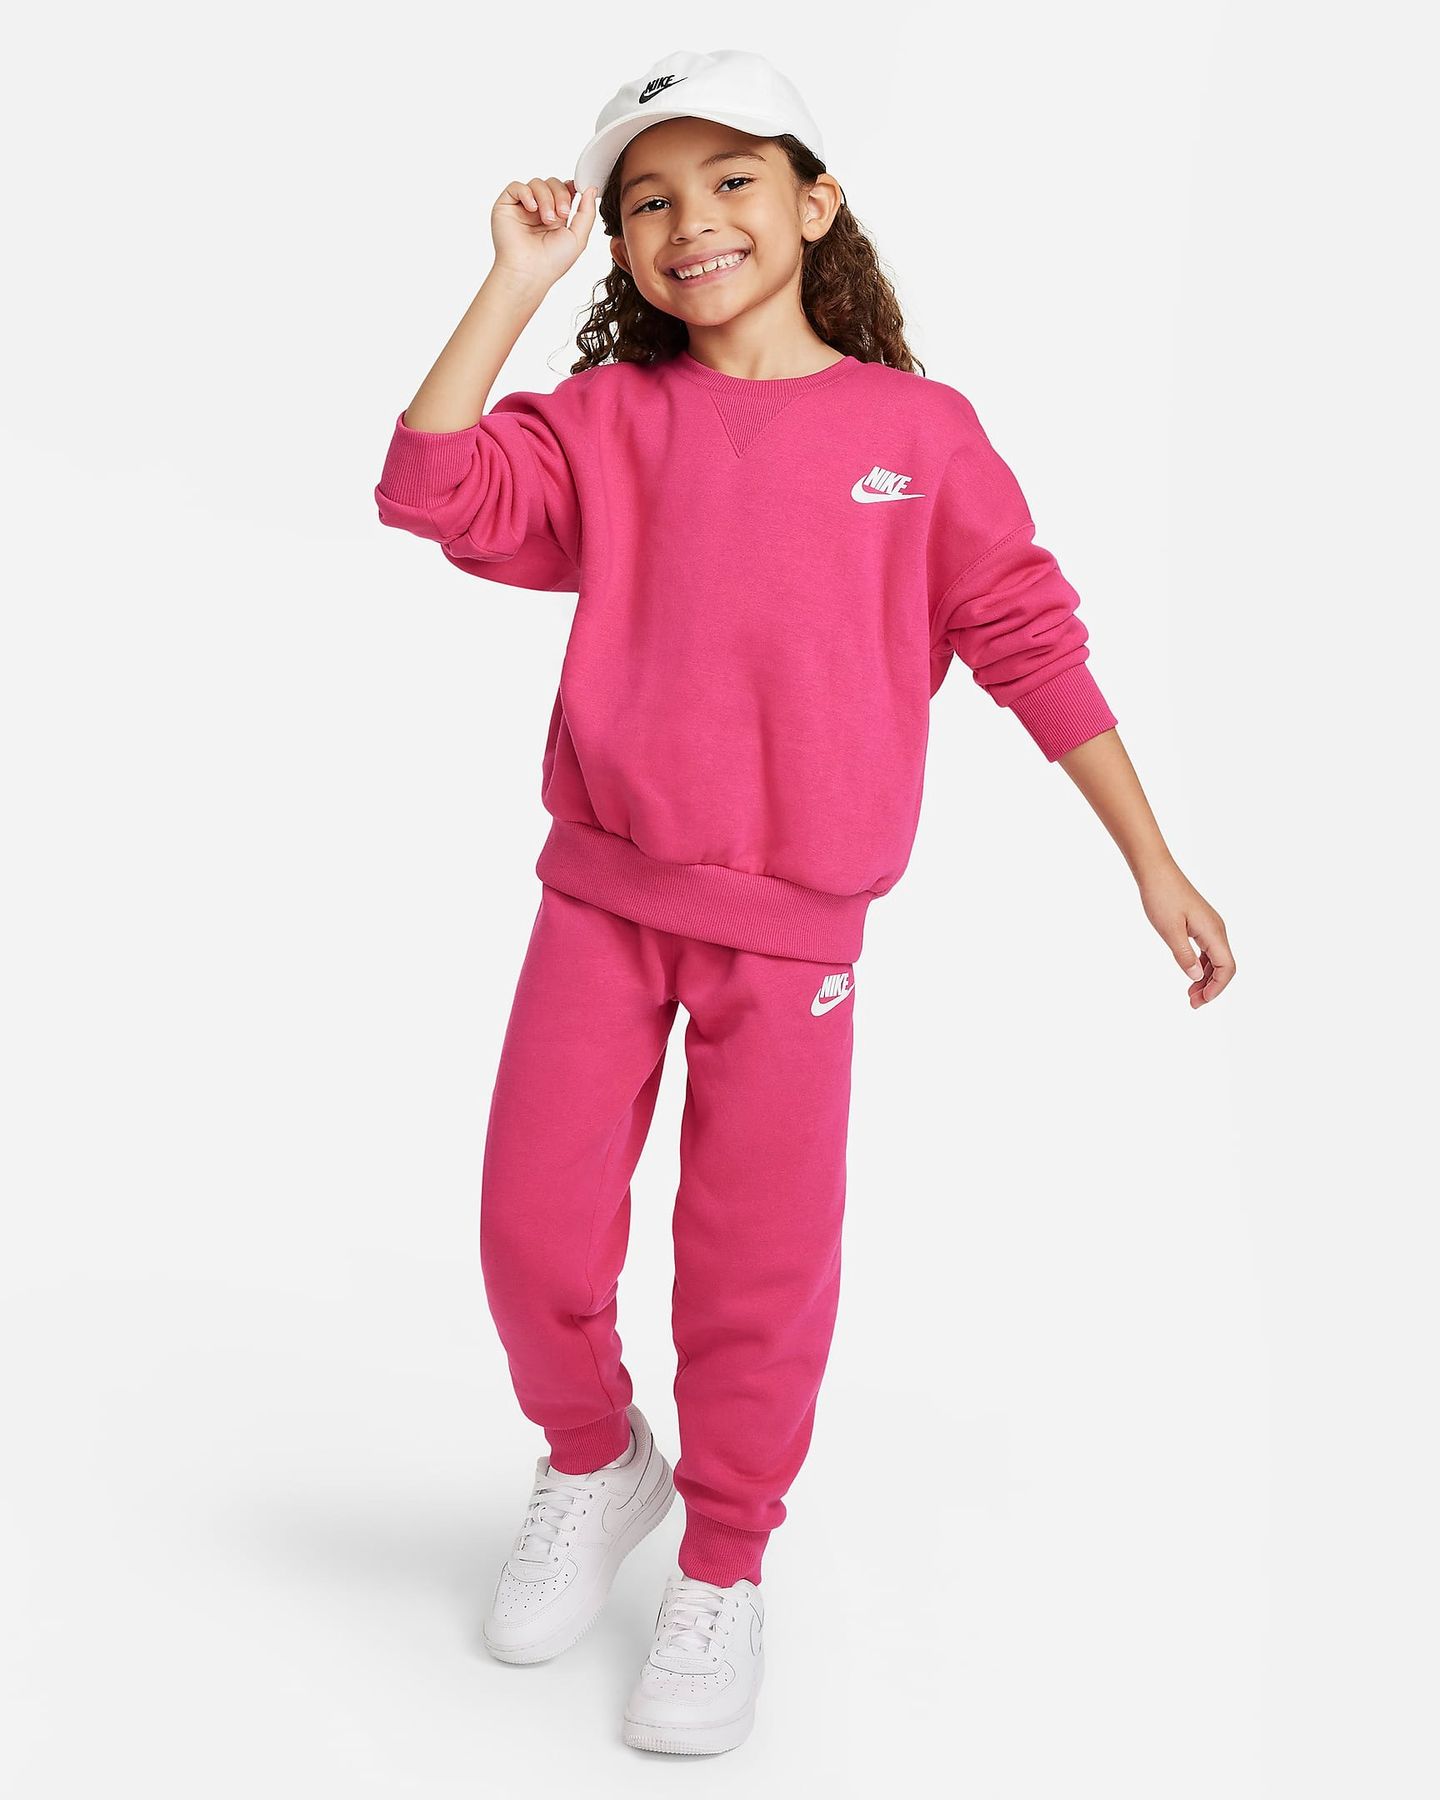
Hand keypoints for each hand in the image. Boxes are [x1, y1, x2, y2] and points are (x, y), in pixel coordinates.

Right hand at [491, 176, 597, 290]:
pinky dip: (527, 193)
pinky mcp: (506, 206)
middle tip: (562, 215)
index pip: (564, 189)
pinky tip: (532, 209)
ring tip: (547, 219)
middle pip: (552, 182)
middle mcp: (539, 210)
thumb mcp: (579, 237)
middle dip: (560, 195)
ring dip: (546, 198)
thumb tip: (591, 188)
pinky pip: (517, 186)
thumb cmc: (552, 262)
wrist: (530, 273)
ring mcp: (522, 207)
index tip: (576, 194)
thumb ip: (587, 212)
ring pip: (537, 183)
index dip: (570, 188)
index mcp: (556, 216)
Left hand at [1137, 862, 1235, 1007]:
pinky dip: (1201, 965)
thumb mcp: (1169, 931)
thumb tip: (1197, 977)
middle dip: (1212, 987)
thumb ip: (1184, 956)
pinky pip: (1208, 950)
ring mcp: (1210, 926)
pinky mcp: (1201, 923)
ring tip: (1190, 994)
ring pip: (1216, 959)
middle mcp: (1217, 929)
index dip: (1217, 988)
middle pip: (1224, 966)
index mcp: (1213, 932)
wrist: (1156, 872)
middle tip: (1192, 1003)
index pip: (1227, 967)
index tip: (1201, 1001)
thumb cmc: (1161, 897)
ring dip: (1206, 978)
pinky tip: (1191, 974)